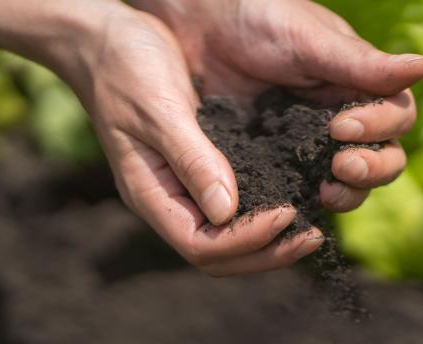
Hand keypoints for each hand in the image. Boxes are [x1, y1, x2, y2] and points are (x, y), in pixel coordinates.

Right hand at [30, 2, 323, 275]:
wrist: (108, 41)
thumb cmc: (125, 68)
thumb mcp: (159, 110)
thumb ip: (191, 159)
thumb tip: (227, 213)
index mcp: (150, 193)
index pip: (200, 244)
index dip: (246, 239)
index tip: (287, 213)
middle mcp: (168, 199)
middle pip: (218, 255)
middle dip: (266, 252)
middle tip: (314, 236)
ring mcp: (182, 187)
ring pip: (228, 238)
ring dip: (270, 241)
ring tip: (312, 228)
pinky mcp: (199, 169)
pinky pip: (233, 206)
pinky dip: (264, 213)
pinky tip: (295, 199)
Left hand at [131, 0, 422, 211]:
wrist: (201, 24)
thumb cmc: (260, 17)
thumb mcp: (309, 40)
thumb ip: (361, 63)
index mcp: (360, 84)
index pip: (396, 117)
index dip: (380, 127)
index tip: (342, 125)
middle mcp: (345, 117)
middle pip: (384, 157)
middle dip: (371, 167)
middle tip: (341, 165)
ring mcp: (314, 143)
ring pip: (351, 181)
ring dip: (349, 191)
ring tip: (325, 190)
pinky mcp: (281, 161)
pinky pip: (305, 188)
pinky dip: (307, 200)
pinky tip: (296, 204)